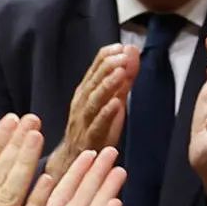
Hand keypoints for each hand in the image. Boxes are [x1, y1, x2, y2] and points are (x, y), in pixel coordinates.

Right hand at [47, 43, 135, 179]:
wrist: (75, 158)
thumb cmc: (96, 126)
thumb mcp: (112, 98)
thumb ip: (124, 77)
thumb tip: (131, 50)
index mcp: (86, 91)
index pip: (94, 68)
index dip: (107, 56)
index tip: (121, 47)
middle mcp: (82, 102)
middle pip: (93, 82)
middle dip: (108, 67)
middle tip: (123, 56)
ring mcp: (84, 120)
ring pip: (93, 100)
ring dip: (107, 86)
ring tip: (121, 74)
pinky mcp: (90, 138)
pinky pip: (97, 125)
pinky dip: (106, 113)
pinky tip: (117, 104)